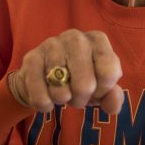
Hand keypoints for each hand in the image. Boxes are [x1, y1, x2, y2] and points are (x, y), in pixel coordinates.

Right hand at [8, 29, 123, 114]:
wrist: (46, 77)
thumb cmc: (81, 80)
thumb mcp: (101, 89)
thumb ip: (113, 98)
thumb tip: (113, 107)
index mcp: (97, 40)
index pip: (109, 72)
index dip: (103, 90)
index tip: (97, 88)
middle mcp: (76, 37)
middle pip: (86, 85)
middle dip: (82, 99)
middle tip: (77, 96)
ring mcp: (51, 45)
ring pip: (61, 90)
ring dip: (62, 100)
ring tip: (62, 94)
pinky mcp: (31, 58)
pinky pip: (40, 93)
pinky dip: (44, 104)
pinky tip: (47, 100)